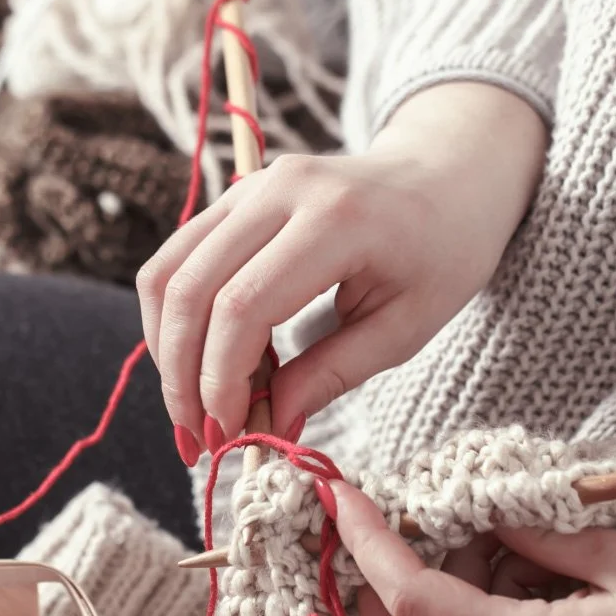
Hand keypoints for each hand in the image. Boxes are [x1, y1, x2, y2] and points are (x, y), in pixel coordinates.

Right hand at [136, 82, 546, 460]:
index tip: (229, 434)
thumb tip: (267, 428)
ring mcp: (252, 186)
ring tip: (192, 411)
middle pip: (191, 288)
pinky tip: (204, 367)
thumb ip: (332, 375)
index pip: (242, 305)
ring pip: (167, 269)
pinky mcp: (237, 196)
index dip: (221, 379)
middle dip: (181, 375)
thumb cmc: (442, 253)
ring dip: (167, 349)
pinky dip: (179, 320)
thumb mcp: (406, 328)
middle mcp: (280, 191)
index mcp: (335, 220)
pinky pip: (180, 258)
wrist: (448, 176)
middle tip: (196, 439)